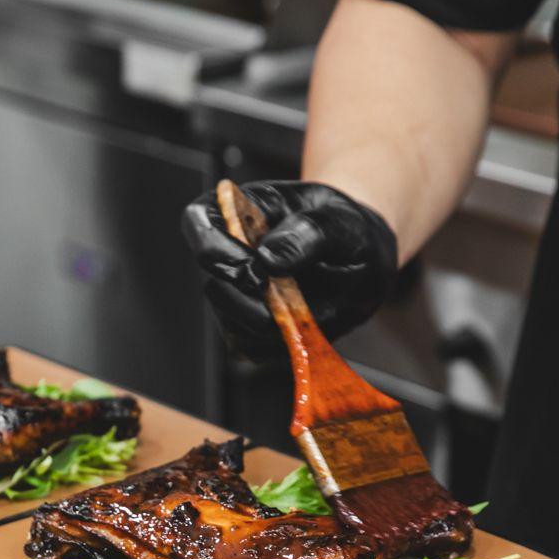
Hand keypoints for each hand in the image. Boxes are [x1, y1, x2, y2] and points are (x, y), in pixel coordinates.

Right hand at [180, 181, 398, 360]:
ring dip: (276, 324)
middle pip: (213, 286)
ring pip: (233, 325)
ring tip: (313, 306)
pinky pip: (254, 348)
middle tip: (292, 299)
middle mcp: (227, 253)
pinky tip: (307, 323)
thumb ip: (308, 232)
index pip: (199, 221)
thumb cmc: (343, 229)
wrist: (359, 259)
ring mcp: (233, 294)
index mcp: (239, 209)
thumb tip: (268, 258)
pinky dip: (285, 343)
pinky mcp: (247, 329)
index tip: (252, 269)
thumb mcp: (340, 221)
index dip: (214, 249)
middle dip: (253, 301)